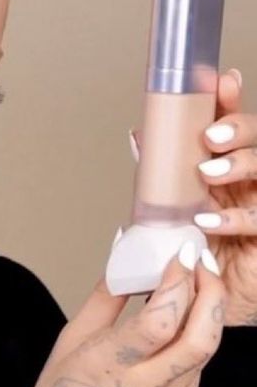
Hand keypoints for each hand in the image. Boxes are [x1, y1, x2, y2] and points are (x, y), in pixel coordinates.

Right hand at [24, 246, 224, 386]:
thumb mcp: (71, 339)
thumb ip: (106, 294)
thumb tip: (124, 249)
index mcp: (109, 367)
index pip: (160, 321)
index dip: (178, 282)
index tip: (180, 254)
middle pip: (200, 337)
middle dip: (210, 292)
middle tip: (202, 263)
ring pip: (206, 351)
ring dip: (208, 312)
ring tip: (198, 284)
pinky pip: (196, 369)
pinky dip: (194, 339)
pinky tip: (182, 324)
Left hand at [129, 68, 256, 326]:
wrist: (209, 304)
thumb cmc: (199, 256)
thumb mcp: (175, 210)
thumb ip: (162, 176)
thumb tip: (140, 136)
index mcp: (230, 170)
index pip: (235, 127)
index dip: (232, 101)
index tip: (222, 81)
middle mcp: (251, 184)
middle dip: (238, 129)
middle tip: (210, 137)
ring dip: (238, 165)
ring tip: (208, 173)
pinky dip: (233, 219)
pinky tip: (209, 219)